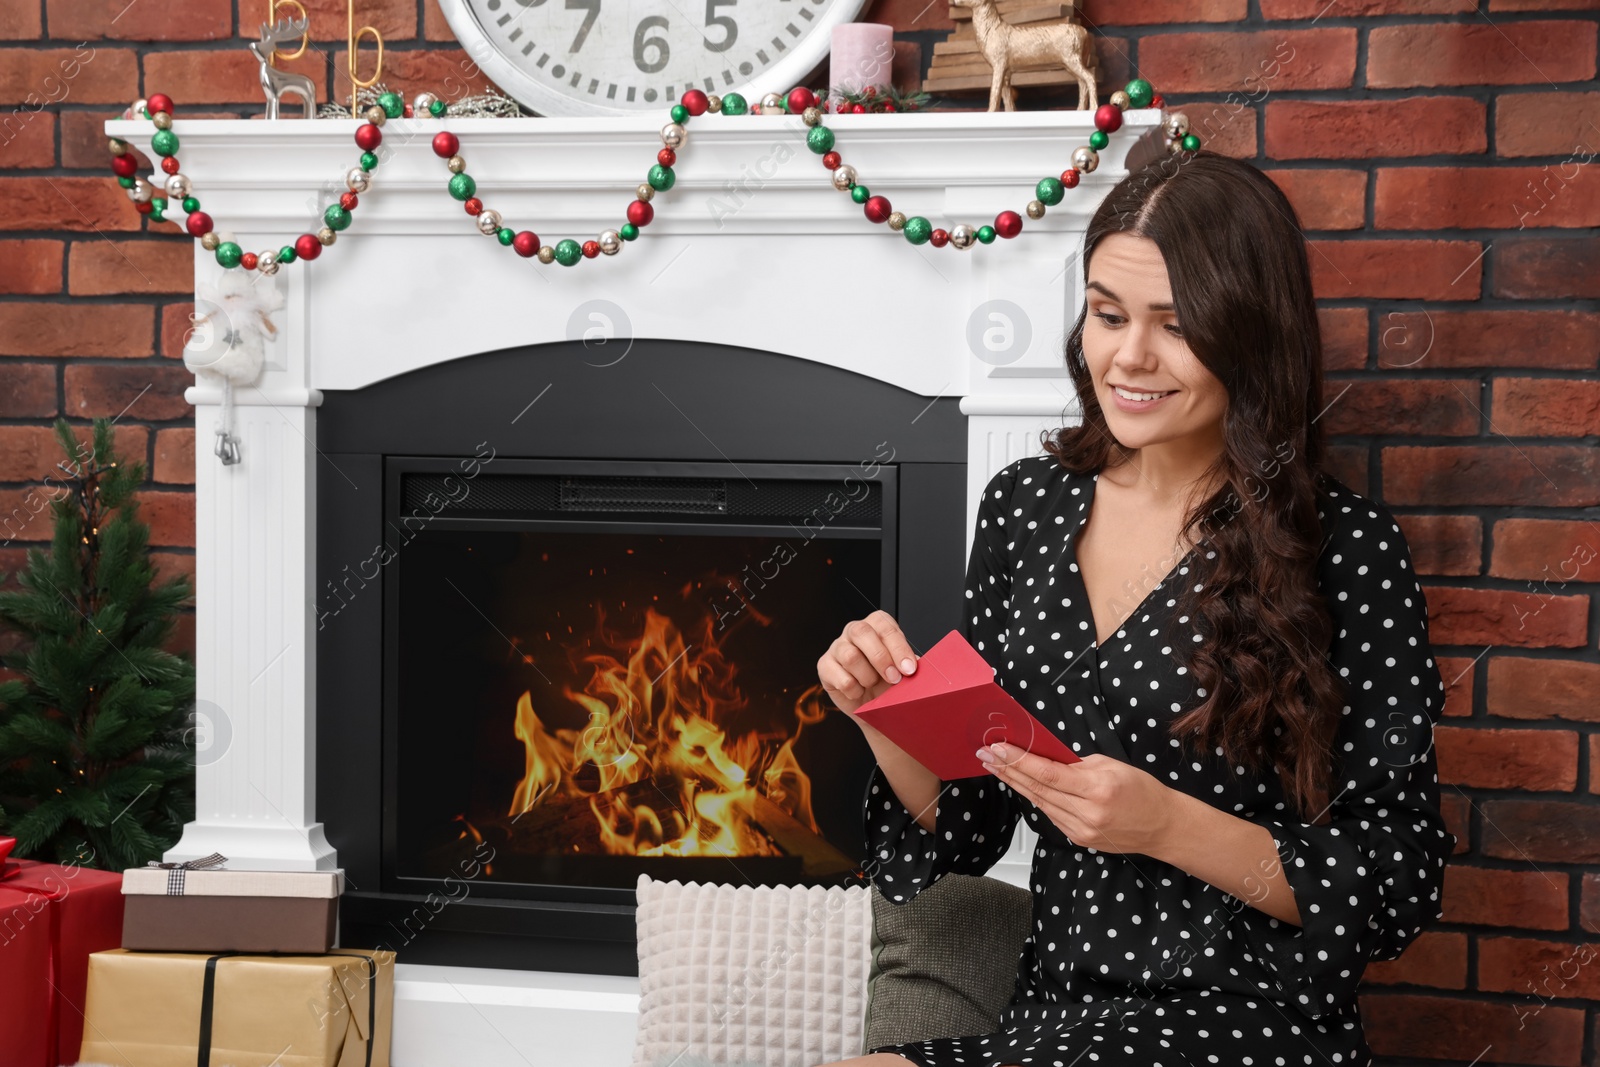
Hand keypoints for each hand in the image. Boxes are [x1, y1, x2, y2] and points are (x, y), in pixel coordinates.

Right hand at [816, 610, 919, 716]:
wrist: (873, 706)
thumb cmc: (888, 682)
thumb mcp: (903, 671)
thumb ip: (909, 664)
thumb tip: (915, 663)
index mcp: (876, 625)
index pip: (885, 626)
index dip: (898, 647)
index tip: (909, 669)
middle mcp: (854, 630)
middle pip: (862, 632)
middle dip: (881, 658)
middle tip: (895, 679)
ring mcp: (837, 647)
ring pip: (850, 656)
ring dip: (868, 677)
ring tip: (874, 685)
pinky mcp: (824, 665)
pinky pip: (840, 677)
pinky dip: (854, 690)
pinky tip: (859, 692)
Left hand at [978, 744, 1178, 856]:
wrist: (1162, 826)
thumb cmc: (1142, 791)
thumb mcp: (1111, 765)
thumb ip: (1076, 764)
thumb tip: (1047, 757)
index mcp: (1097, 788)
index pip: (1047, 773)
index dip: (1019, 760)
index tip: (998, 749)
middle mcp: (1087, 813)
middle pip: (1037, 789)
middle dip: (1007, 770)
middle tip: (986, 755)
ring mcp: (1081, 830)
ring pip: (1039, 803)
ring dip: (1015, 783)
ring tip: (996, 767)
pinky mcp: (1078, 839)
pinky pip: (1050, 814)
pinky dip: (1034, 798)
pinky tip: (1021, 785)